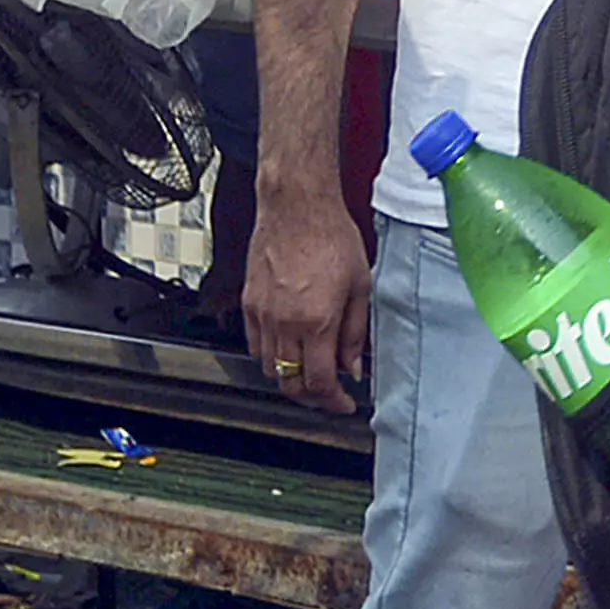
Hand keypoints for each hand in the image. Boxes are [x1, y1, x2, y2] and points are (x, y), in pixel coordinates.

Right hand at [241, 187, 371, 414]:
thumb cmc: (330, 235)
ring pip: (270, 369)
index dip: (333, 401)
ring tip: (309, 373)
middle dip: (312, 398)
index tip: (343, 403)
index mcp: (317, 321)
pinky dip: (270, 358)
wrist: (296, 205)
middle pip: (290, 384)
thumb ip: (355, 333)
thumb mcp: (360, 286)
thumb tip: (352, 367)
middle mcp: (285, 322)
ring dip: (290, 379)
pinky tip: (287, 349)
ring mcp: (263, 314)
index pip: (319, 382)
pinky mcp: (249, 303)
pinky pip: (255, 346)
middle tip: (328, 395)